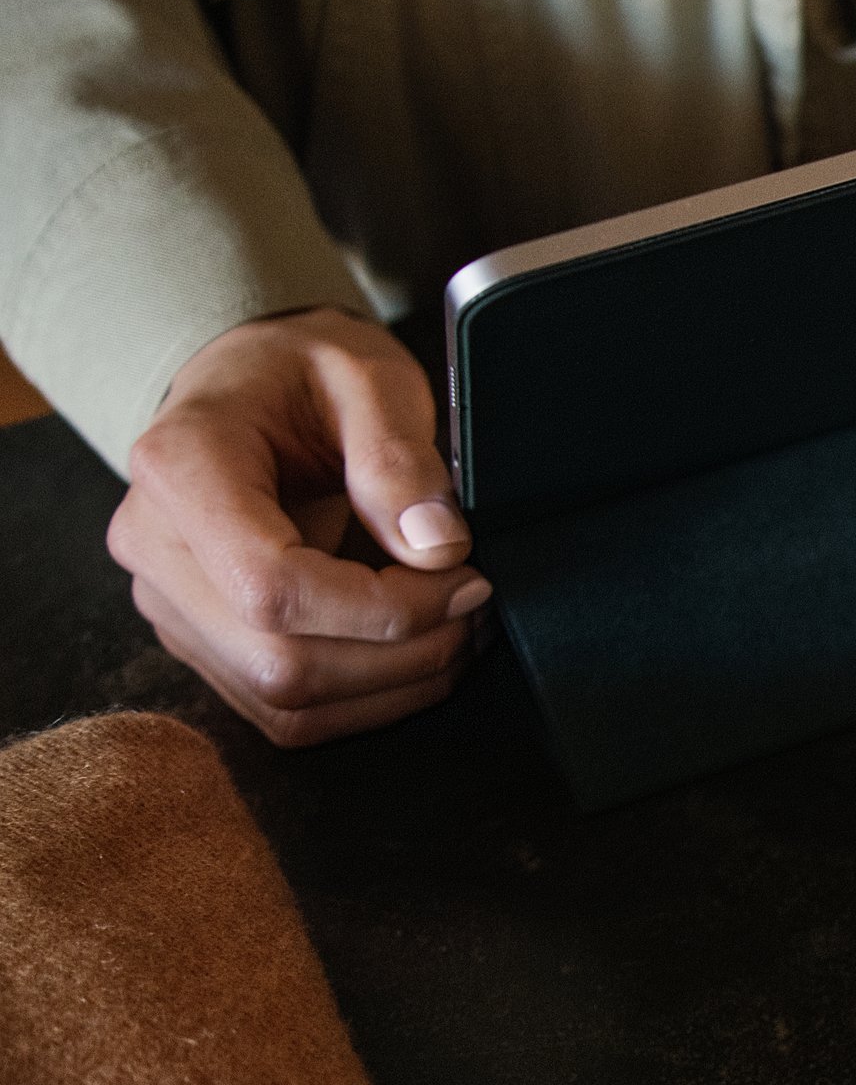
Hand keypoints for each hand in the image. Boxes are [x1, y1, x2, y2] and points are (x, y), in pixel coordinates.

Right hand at [106, 309, 482, 745]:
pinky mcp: (200, 640)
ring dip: (393, 686)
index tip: (462, 578)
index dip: (383, 609)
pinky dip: (364, 699)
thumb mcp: (367, 377)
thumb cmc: (304, 373)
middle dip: (402, 654)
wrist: (248, 387)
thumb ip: (400, 457)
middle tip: (474, 606)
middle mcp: (154, 547)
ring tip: (457, 630)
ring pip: (284, 701)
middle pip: (279, 661)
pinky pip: (282, 710)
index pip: (272, 586)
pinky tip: (414, 653)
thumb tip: (439, 548)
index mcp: (179, 468)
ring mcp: (170, 603)